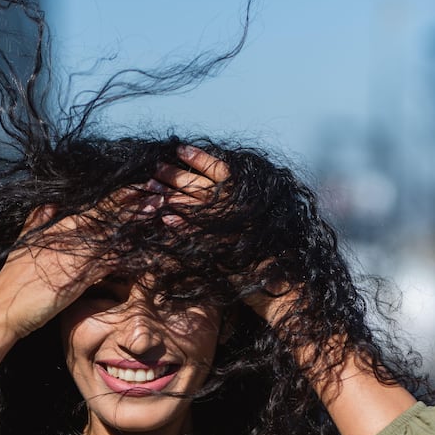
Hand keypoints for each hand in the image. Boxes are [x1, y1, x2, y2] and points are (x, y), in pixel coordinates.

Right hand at [0, 192, 144, 339]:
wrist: (1, 308)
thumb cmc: (13, 280)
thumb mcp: (24, 243)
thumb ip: (39, 221)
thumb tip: (51, 204)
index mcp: (54, 226)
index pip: (91, 205)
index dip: (116, 194)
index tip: (138, 183)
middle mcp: (64, 236)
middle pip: (104, 212)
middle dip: (132, 200)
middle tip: (158, 189)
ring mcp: (70, 256)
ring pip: (108, 233)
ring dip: (134, 221)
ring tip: (157, 210)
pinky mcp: (75, 278)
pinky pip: (106, 264)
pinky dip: (126, 256)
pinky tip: (145, 252)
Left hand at [149, 145, 294, 324]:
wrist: (283, 287)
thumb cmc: (265, 257)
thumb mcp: (251, 225)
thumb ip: (233, 208)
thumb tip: (205, 195)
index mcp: (247, 198)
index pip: (221, 171)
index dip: (200, 159)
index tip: (179, 148)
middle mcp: (242, 207)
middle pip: (202, 185)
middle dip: (176, 175)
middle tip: (154, 166)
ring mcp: (236, 227)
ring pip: (198, 204)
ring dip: (172, 195)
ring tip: (150, 187)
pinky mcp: (230, 248)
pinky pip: (202, 233)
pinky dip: (183, 225)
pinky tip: (165, 219)